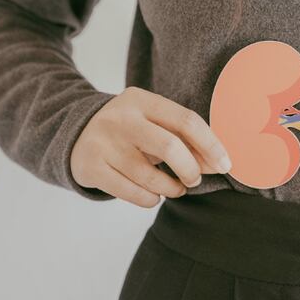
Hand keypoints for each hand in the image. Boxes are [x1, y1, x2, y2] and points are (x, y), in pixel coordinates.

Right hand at [70, 87, 232, 206]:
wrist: (74, 134)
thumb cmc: (128, 131)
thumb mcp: (151, 122)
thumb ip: (182, 137)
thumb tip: (218, 163)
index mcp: (141, 100)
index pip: (186, 120)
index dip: (211, 145)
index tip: (225, 165)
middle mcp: (121, 119)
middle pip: (169, 147)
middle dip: (191, 169)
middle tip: (195, 179)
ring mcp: (103, 143)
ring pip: (150, 177)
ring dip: (172, 188)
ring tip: (176, 188)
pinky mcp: (91, 168)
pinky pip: (132, 193)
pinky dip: (151, 199)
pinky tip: (154, 195)